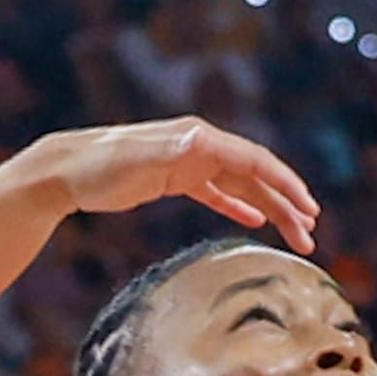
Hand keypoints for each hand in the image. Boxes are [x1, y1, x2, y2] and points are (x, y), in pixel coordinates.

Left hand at [30, 117, 318, 251]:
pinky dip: (238, 206)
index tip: (308, 211)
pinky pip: (217, 193)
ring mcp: (188, 163)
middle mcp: (200, 146)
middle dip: (286, 204)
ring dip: (269, 209)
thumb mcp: (136, 160)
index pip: (255, 161)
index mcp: (198, 140)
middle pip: (256, 175)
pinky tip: (254, 222)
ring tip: (293, 234)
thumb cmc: (99, 167)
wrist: (67, 170)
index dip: (285, 185)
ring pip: (241, 186)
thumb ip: (171, 152)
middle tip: (310, 235)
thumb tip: (201, 141)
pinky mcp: (175, 180)